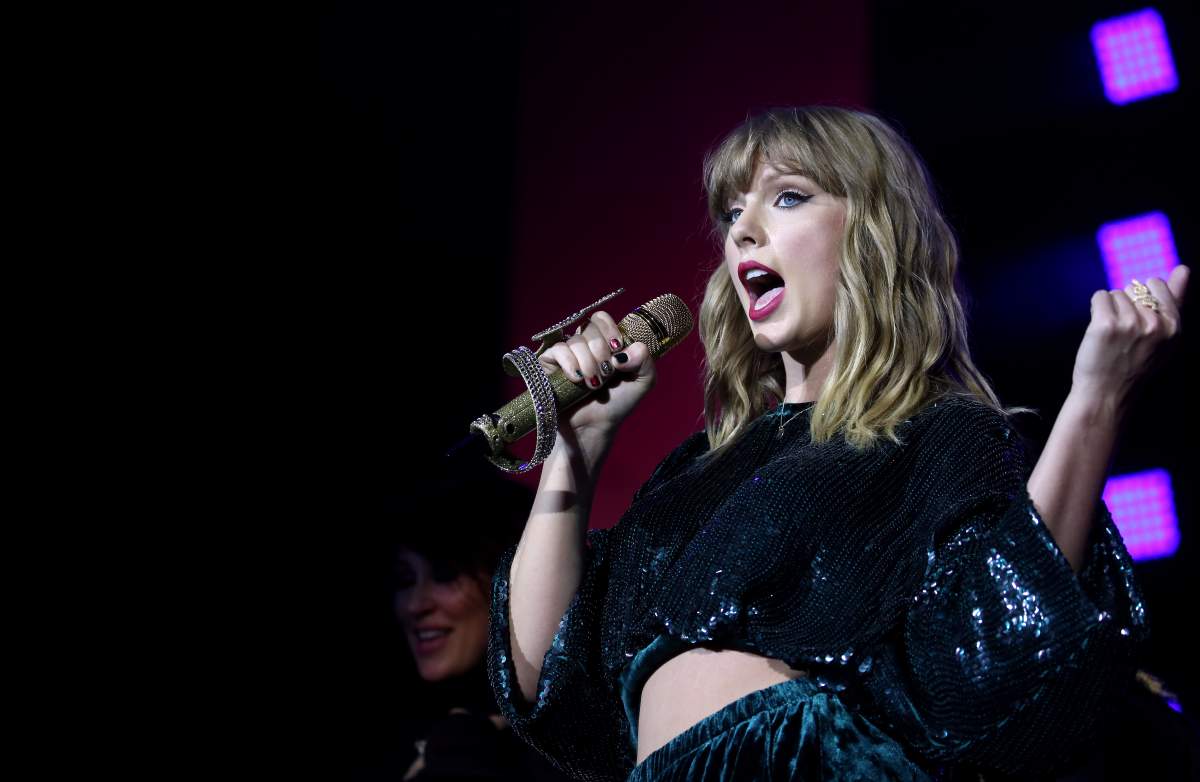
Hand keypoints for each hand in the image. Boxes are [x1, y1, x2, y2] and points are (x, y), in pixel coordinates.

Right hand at [536, 309, 657, 438]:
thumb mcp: (643, 381)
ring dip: (588, 363)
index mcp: (605, 342)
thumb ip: (645, 359)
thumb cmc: (617, 405)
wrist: (594, 427)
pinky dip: (570, 363)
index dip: (610, 330)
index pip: (601, 318)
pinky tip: (577, 378)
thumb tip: (621, 352)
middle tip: (606, 373)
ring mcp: (566, 353)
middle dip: (601, 352)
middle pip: (589, 327)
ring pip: (576, 341)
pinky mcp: (550, 364)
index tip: (617, 350)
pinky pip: (558, 350)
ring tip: (593, 384)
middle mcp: (584, 345)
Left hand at [1071, 264, 1188, 410]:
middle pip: (1134, 288)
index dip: (1142, 299)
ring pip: (1115, 293)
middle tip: (1124, 334)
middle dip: (1127, 304)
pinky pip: (1099, 297)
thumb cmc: (1134, 367)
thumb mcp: (1165, 338)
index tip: (1138, 321)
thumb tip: (1183, 268)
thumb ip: (1175, 301)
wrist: (1107, 396)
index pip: (1157, 284)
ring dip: (1110, 310)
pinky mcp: (1105, 324)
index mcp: (1175, 326)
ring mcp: (1131, 323)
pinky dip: (1096, 310)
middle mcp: (1156, 323)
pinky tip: (1099, 331)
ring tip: (1113, 337)